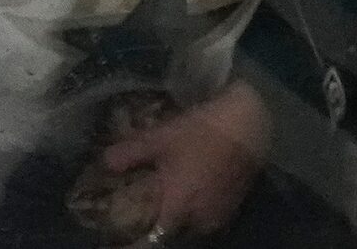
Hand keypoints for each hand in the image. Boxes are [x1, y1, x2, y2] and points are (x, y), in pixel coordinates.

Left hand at [100, 80, 269, 237]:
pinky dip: (201, 207)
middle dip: (163, 223)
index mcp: (177, 208)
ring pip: (194, 224)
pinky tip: (199, 187)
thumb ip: (132, 154)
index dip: (136, 243)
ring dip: (184, 215)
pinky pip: (211, 215)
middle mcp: (199, 219)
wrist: (252, 121)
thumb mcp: (162, 138)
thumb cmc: (202, 132)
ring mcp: (220, 213)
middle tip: (153, 207)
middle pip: (175, 231)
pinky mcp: (235, 203)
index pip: (153, 240)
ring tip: (177, 196)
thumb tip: (104, 163)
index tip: (121, 241)